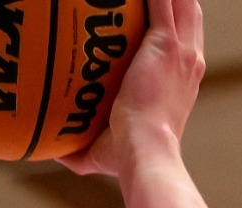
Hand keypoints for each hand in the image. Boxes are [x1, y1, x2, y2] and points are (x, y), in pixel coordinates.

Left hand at [59, 0, 204, 178]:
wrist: (147, 153)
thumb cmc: (128, 158)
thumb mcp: (106, 148)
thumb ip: (81, 145)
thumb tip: (53, 151)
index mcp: (183, 80)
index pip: (186, 37)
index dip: (175, 19)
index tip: (155, 12)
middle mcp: (189, 61)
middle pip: (189, 12)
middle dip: (173, 0)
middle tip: (141, 0)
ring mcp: (181, 52)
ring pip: (181, 2)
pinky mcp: (166, 45)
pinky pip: (162, 2)